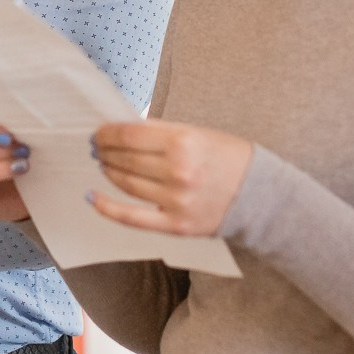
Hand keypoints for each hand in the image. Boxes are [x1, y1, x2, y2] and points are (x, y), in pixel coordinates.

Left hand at [88, 120, 254, 236]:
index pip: (129, 135)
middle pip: (125, 158)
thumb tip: (124, 128)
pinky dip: (108, 207)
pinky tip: (93, 197)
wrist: (260, 197)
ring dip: (109, 171)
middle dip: (105, 150)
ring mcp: (176, 201)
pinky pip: (131, 218)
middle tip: (97, 146)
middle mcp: (178, 171)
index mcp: (184, 142)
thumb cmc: (230, 159)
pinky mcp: (176, 225)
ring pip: (126, 184)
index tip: (100, 132)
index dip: (108, 133)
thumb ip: (161, 131)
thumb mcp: (199, 133)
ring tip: (103, 164)